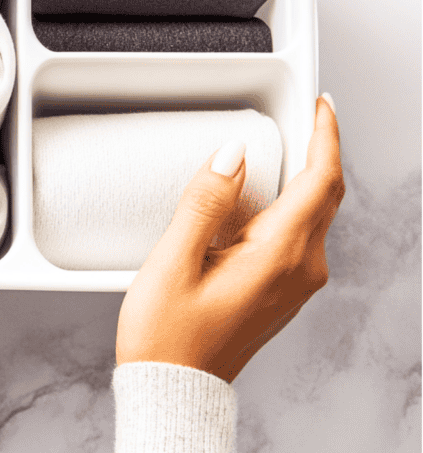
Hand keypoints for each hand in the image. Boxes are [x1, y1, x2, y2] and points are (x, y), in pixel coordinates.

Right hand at [116, 95, 343, 381]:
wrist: (174, 387)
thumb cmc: (168, 335)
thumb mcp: (173, 261)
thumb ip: (204, 202)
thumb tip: (232, 154)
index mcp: (278, 257)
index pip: (321, 182)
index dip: (325, 136)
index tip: (322, 106)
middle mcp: (298, 271)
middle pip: (325, 196)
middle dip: (320, 150)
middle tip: (303, 115)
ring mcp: (293, 285)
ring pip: (314, 216)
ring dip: (305, 178)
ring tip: (279, 149)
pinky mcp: (281, 293)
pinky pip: (299, 237)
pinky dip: (290, 206)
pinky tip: (262, 198)